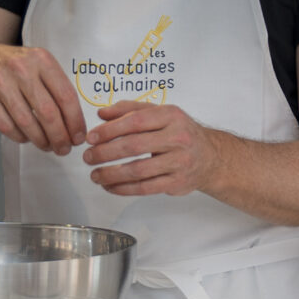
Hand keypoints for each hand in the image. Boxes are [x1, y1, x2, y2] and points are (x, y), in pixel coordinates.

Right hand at [0, 43, 90, 155]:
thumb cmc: (11, 67)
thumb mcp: (36, 65)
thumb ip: (55, 87)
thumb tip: (74, 123)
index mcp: (41, 59)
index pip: (66, 95)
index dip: (75, 121)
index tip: (78, 136)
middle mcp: (21, 67)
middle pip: (48, 113)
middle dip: (60, 137)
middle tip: (64, 148)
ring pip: (27, 123)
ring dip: (41, 140)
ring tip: (46, 145)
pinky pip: (7, 126)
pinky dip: (19, 137)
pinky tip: (25, 137)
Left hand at [83, 100, 220, 196]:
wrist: (211, 157)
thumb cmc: (180, 132)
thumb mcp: (160, 113)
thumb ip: (130, 109)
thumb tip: (101, 114)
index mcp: (171, 116)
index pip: (136, 121)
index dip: (110, 130)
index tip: (91, 137)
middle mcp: (178, 137)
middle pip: (134, 146)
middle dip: (105, 153)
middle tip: (88, 157)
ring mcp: (179, 162)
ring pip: (137, 170)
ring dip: (111, 174)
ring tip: (95, 175)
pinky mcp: (177, 183)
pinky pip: (144, 188)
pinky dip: (123, 189)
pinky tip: (110, 186)